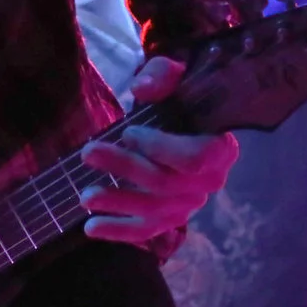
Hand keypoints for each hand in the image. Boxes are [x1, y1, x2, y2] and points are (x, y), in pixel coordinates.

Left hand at [77, 55, 238, 243]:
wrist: (181, 122)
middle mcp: (211, 182)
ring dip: (117, 203)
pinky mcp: (170, 219)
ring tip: (85, 197)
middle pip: (166, 184)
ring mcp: (191, 205)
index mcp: (221, 148)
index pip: (194, 159)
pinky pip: (147, 231)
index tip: (128, 132)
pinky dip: (118, 231)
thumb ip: (161, 76)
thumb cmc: (179, 98)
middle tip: (88, 153)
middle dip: (124, 169)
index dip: (160, 149)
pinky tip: (91, 228)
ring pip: (153, 210)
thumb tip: (142, 88)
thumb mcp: (173, 77)